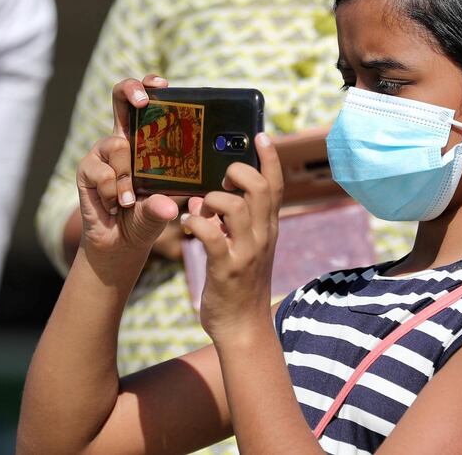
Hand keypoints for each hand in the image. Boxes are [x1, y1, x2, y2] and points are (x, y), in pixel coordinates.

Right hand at [76, 76, 179, 262]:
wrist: (120, 243)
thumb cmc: (146, 217)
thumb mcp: (162, 209)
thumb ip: (163, 204)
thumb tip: (169, 207)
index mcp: (143, 141)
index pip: (144, 104)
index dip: (148, 87)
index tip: (162, 85)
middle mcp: (121, 140)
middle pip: (120, 98)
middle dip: (131, 89)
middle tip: (144, 100)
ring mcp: (102, 153)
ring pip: (119, 146)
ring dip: (127, 177)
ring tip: (128, 201)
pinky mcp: (87, 169)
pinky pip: (103, 173)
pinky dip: (113, 192)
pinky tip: (114, 205)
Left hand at [181, 133, 283, 342]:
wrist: (243, 327)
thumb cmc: (239, 284)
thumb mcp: (241, 247)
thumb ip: (225, 221)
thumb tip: (201, 199)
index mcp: (268, 228)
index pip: (275, 185)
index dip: (269, 157)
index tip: (260, 135)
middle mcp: (262, 236)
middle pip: (260, 189)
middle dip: (238, 173)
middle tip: (221, 181)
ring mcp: (247, 252)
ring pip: (236, 207)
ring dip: (213, 200)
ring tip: (201, 208)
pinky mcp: (226, 269)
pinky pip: (211, 236)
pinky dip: (196, 224)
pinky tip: (187, 225)